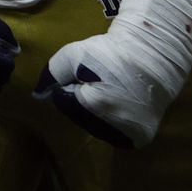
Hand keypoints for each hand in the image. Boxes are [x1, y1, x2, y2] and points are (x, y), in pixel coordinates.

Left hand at [33, 0, 191, 147]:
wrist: (153, 56)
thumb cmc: (111, 53)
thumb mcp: (74, 54)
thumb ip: (52, 74)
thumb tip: (37, 95)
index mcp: (97, 105)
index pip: (64, 103)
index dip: (68, 87)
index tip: (81, 75)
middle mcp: (115, 126)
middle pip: (78, 118)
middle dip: (78, 101)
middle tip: (93, 82)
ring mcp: (130, 135)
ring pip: (94, 129)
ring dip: (91, 113)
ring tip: (105, 91)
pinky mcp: (141, 138)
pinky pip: (113, 135)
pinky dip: (107, 123)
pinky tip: (114, 105)